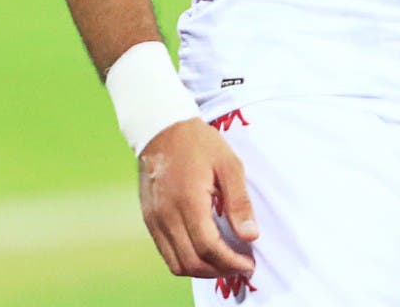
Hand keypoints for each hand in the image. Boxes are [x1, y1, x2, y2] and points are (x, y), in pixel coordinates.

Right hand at [138, 118, 259, 278]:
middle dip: (220, 271)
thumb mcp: (229, 165)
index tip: (249, 264)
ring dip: (203, 271)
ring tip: (226, 263)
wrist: (161, 128)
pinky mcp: (150, 220)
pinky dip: (186, 261)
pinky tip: (205, 252)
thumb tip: (250, 236)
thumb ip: (239, 202)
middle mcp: (167, 216)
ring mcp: (155, 220)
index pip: (209, 247)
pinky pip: (166, 253)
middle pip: (192, 262)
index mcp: (188, 201)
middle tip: (241, 266)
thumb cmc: (200, 143)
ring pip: (176, 264)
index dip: (231, 262)